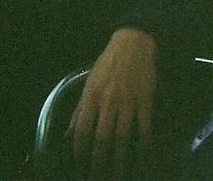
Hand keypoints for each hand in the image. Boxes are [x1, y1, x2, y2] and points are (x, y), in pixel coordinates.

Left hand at [68, 27, 156, 178]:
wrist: (132, 45)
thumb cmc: (107, 64)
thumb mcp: (89, 83)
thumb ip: (79, 110)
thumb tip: (68, 134)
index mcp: (91, 97)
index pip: (82, 130)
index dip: (80, 151)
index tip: (79, 166)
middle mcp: (108, 102)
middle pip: (102, 139)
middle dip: (99, 162)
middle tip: (98, 177)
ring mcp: (127, 103)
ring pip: (122, 138)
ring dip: (120, 160)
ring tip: (118, 174)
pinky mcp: (145, 102)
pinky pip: (144, 129)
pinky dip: (143, 148)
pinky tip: (142, 161)